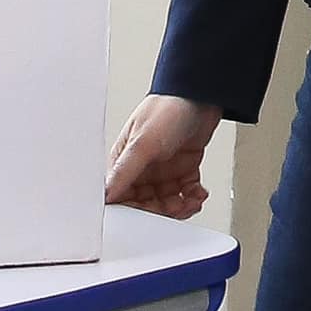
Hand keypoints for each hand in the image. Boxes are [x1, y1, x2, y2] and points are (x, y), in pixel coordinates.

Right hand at [105, 93, 220, 219]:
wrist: (203, 93)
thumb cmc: (169, 107)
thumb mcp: (144, 142)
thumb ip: (125, 171)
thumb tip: (106, 195)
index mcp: (125, 160)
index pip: (122, 197)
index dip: (135, 211)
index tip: (148, 217)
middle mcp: (142, 167)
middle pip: (146, 205)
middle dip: (162, 211)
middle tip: (175, 208)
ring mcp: (164, 169)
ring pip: (167, 202)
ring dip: (180, 207)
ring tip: (190, 201)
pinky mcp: (183, 168)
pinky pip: (185, 192)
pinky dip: (193, 197)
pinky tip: (197, 193)